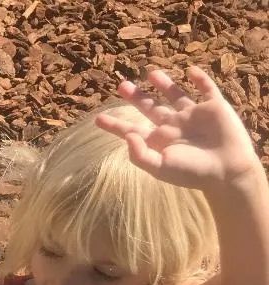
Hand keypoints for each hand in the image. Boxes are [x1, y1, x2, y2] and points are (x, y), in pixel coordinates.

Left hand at [96, 67, 260, 190]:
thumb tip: (127, 135)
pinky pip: (205, 88)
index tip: (98, 119)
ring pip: (174, 95)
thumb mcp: (159, 167)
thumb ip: (139, 154)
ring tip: (150, 73)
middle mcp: (173, 126)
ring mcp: (192, 115)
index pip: (132, 129)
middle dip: (135, 97)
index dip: (115, 125)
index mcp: (158, 140)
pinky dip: (199, 78)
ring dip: (163, 84)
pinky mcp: (213, 106)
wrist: (226, 171)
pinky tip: (190, 71)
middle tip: (121, 86)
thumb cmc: (191, 172)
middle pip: (149, 108)